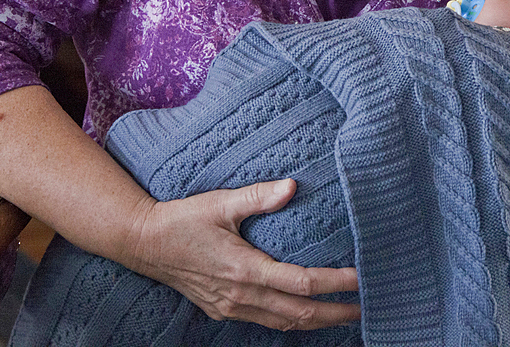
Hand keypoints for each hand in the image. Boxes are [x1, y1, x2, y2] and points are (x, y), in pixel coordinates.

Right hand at [122, 178, 360, 330]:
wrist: (143, 244)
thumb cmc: (182, 219)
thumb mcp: (221, 203)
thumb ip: (259, 196)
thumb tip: (293, 186)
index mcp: (244, 268)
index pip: (302, 282)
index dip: (335, 283)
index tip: (361, 278)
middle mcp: (241, 295)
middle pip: (300, 313)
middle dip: (335, 313)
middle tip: (365, 308)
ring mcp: (232, 307)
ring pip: (284, 323)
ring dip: (317, 321)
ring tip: (345, 314)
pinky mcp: (224, 310)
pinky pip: (266, 322)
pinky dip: (292, 320)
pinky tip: (307, 313)